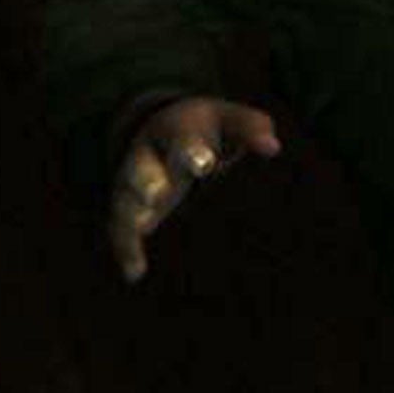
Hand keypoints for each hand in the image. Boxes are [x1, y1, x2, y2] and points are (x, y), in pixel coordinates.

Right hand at [108, 96, 280, 282]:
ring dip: (132, 215)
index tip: (205, 164)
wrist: (163, 128)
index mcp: (176, 128)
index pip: (182, 137)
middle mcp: (147, 155)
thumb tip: (273, 147)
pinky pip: (120, 230)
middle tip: (158, 194)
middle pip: (142, 168)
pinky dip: (126, 250)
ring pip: (125, 200)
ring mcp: (133, 183)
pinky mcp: (129, 209)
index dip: (192, 151)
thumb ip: (252, 128)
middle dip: (148, 180)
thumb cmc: (207, 128)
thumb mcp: (230, 119)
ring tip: (141, 228)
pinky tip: (136, 273)